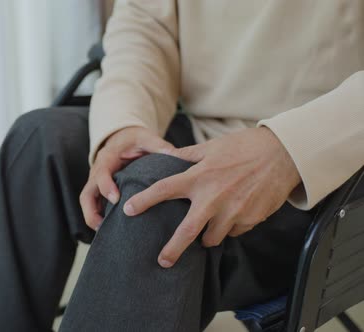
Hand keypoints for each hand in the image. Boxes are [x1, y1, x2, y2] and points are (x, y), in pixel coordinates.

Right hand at [80, 127, 174, 229]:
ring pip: (87, 203)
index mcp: (107, 158)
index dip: (106, 186)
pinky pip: (95, 206)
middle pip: (86, 194)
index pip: (101, 173)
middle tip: (104, 226)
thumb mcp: (146, 138)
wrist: (124, 139)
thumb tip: (174, 155)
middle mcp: (97, 171)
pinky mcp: (100, 191)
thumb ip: (158, 146)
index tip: (116, 199)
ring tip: (107, 233)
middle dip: (92, 212)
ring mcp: (96, 183)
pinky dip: (100, 218)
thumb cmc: (135, 140)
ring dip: (94, 219)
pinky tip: (113, 230)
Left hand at [123, 127, 300, 267]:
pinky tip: (233, 214)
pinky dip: (229, 228)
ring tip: (207, 227)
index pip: (164, 190)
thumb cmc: (244, 147)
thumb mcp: (211, 147)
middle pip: (187, 232)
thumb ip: (187, 156)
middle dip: (172, 250)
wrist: (284, 154)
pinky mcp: (250, 220)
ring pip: (212, 237)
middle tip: (161, 261)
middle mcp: (213, 198)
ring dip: (206, 236)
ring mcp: (233, 212)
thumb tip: (166, 157)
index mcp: (199, 177)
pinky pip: (233, 232)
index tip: (128, 210)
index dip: (144, 200)